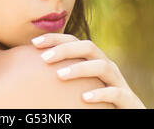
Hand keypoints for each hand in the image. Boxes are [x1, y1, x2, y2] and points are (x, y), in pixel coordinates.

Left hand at [31, 33, 145, 108]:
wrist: (127, 115)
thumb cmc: (95, 102)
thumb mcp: (76, 86)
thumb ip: (59, 75)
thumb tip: (25, 71)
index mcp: (92, 60)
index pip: (74, 41)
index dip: (55, 38)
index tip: (33, 43)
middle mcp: (106, 66)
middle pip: (88, 47)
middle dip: (65, 49)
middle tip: (44, 58)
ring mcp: (118, 81)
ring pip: (102, 66)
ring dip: (80, 68)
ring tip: (60, 75)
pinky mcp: (127, 100)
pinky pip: (116, 93)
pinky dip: (101, 93)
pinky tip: (84, 97)